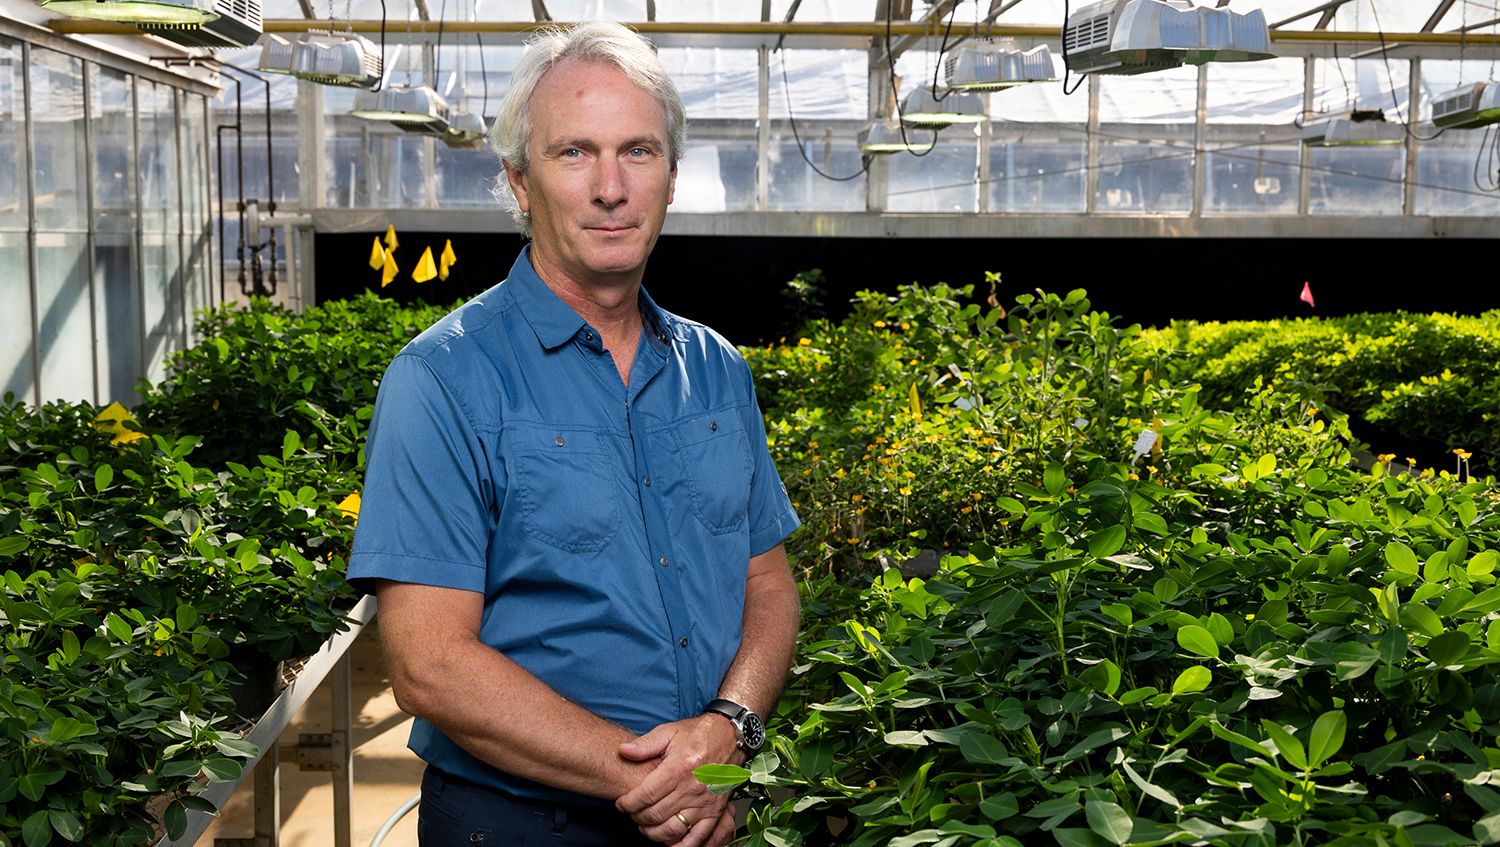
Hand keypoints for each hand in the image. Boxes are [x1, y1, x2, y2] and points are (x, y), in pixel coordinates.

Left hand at [615, 715, 738, 843]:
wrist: (729, 736)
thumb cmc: (698, 734)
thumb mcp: (669, 731)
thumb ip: (645, 744)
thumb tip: (624, 750)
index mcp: (678, 768)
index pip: (646, 795)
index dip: (628, 803)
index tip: (621, 804)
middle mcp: (692, 788)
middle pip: (656, 814)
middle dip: (638, 817)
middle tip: (632, 813)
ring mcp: (705, 802)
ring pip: (673, 829)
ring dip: (654, 833)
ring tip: (645, 826)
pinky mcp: (715, 811)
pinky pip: (698, 837)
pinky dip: (682, 845)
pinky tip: (670, 842)